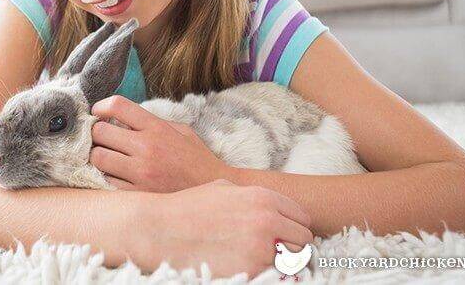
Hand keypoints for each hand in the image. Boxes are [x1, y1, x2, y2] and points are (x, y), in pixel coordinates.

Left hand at [89, 95, 232, 191]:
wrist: (213, 190)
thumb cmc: (196, 159)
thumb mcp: (181, 131)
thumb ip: (153, 122)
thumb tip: (123, 118)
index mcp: (157, 128)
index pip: (118, 106)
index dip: (101, 106)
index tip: (98, 112)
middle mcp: (147, 148)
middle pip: (101, 132)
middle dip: (96, 132)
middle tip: (101, 136)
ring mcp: (141, 173)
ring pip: (98, 158)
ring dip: (97, 155)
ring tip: (106, 156)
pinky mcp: (138, 194)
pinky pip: (107, 182)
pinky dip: (107, 177)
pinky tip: (115, 175)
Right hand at [132, 178, 314, 278]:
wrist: (160, 230)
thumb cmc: (189, 208)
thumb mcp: (224, 189)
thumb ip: (253, 197)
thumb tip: (272, 209)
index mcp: (263, 197)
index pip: (302, 217)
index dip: (294, 226)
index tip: (285, 234)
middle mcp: (267, 221)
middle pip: (303, 241)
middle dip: (291, 245)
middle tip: (276, 250)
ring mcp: (260, 249)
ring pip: (293, 262)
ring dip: (281, 263)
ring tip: (260, 259)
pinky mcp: (250, 271)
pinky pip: (273, 277)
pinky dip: (265, 274)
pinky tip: (247, 266)